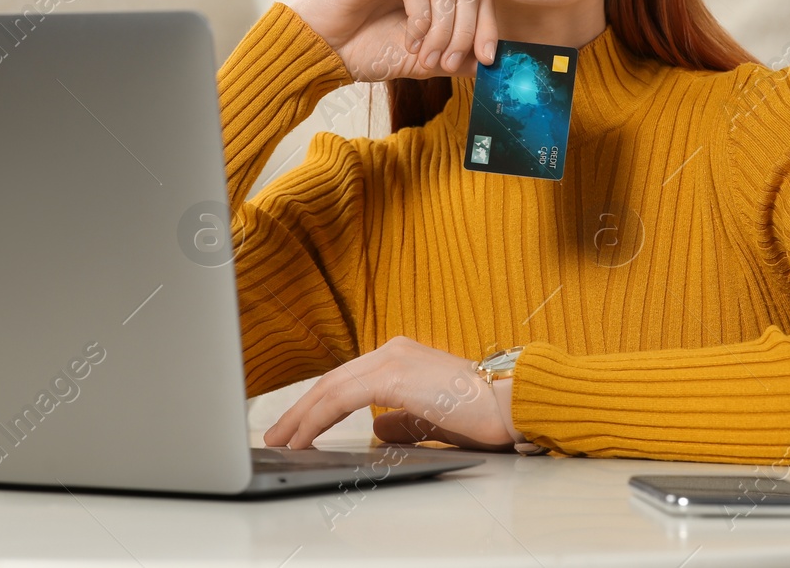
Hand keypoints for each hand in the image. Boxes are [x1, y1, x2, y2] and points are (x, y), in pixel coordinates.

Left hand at [263, 336, 522, 450]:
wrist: (512, 402)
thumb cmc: (485, 412)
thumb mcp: (433, 419)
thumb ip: (403, 422)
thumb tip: (376, 429)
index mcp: (402, 358)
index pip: (347, 380)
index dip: (317, 404)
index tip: (297, 426)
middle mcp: (393, 350)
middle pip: (332, 380)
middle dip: (300, 409)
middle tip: (277, 434)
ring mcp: (392, 358)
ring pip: (331, 387)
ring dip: (301, 415)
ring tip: (281, 440)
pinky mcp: (393, 374)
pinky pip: (341, 397)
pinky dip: (316, 417)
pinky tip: (304, 437)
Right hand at [290, 0, 498, 82]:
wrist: (323, 51)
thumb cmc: (367, 49)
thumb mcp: (424, 59)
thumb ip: (458, 57)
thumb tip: (494, 64)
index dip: (488, 26)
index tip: (487, 60)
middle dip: (463, 33)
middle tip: (446, 64)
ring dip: (441, 31)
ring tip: (423, 58)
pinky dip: (420, 19)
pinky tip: (409, 40)